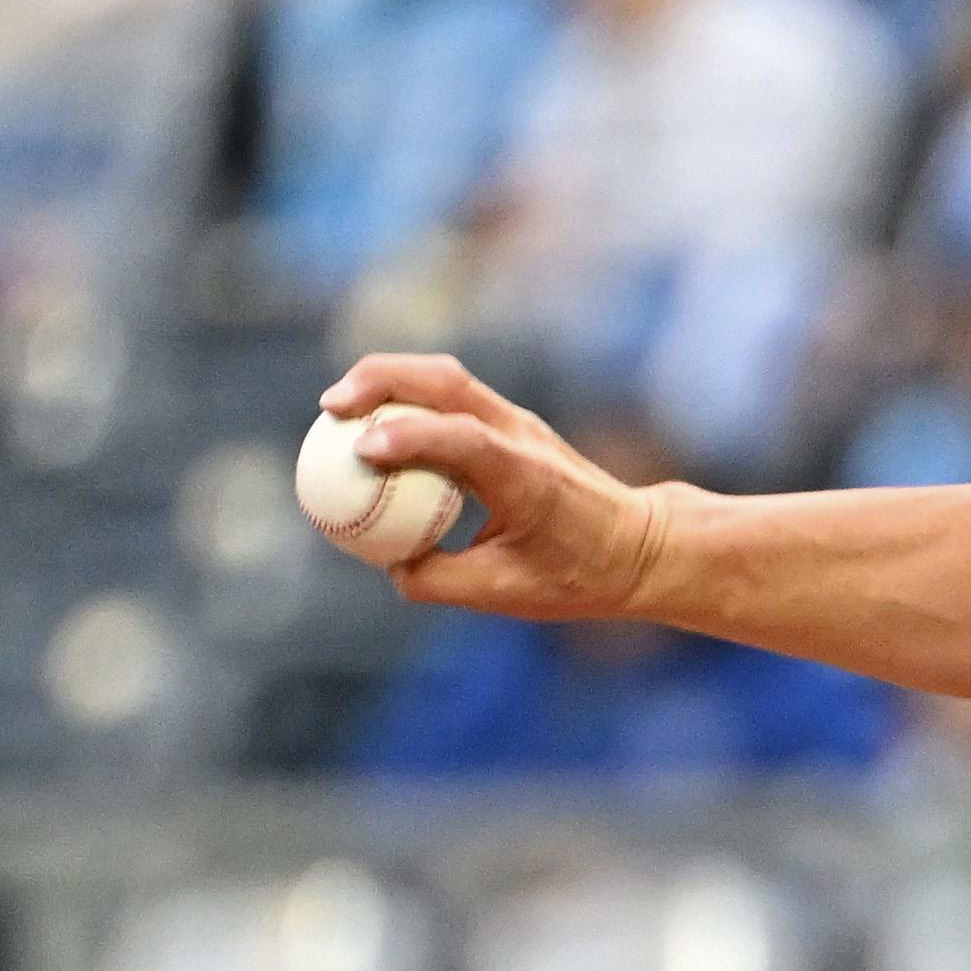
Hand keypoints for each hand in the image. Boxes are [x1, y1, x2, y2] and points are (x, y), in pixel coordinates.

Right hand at [322, 355, 673, 625]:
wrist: (641, 546)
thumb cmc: (580, 575)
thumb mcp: (506, 592)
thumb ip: (440, 580)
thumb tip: (389, 564)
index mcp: (527, 479)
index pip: (464, 439)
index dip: (410, 438)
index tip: (361, 449)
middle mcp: (521, 438)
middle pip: (446, 381)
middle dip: (381, 381)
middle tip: (329, 407)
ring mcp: (518, 423)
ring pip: (446, 377)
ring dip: (388, 379)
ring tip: (338, 404)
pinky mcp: (511, 425)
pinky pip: (451, 397)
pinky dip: (406, 397)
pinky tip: (370, 420)